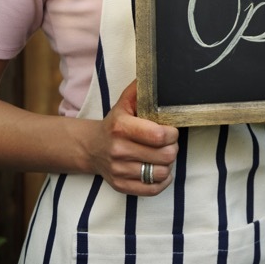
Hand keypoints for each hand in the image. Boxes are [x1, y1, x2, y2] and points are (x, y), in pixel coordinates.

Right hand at [90, 80, 179, 195]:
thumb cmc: (115, 123)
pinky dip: (161, 181)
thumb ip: (140, 89)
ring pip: (162, 173)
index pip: (159, 135)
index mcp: (121, 126)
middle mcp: (118, 149)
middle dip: (172, 148)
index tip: (171, 130)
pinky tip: (158, 170)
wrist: (92, 147)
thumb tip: (156, 74)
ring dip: (167, 164)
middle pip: (165, 155)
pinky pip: (152, 189)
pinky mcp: (120, 185)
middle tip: (168, 143)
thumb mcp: (124, 102)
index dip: (172, 133)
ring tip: (162, 155)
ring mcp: (118, 170)